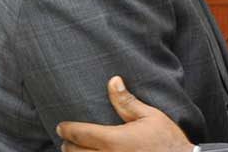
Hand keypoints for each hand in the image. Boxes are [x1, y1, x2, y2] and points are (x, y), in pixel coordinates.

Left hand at [57, 76, 194, 151]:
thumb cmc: (166, 139)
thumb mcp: (150, 115)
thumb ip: (127, 101)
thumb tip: (113, 81)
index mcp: (114, 140)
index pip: (81, 134)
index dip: (68, 130)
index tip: (60, 126)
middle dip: (68, 145)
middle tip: (65, 139)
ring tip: (74, 150)